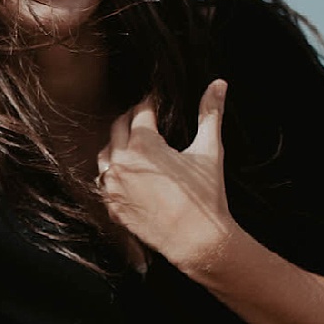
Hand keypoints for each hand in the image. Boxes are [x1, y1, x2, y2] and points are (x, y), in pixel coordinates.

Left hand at [97, 78, 238, 274]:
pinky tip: (127, 174)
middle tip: (143, 117)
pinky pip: (105, 183)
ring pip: (105, 156)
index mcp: (143, 145)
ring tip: (132, 145)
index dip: (149, 103)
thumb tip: (219, 83)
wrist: (196, 241)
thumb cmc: (206, 196)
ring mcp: (113, 187)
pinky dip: (113, 175)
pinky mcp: (112, 207)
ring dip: (117, 146)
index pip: (139, 112)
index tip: (155, 101)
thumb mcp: (210, 150)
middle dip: (130, 120)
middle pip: (117, 129)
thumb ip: (211, 114)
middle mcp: (121, 163)